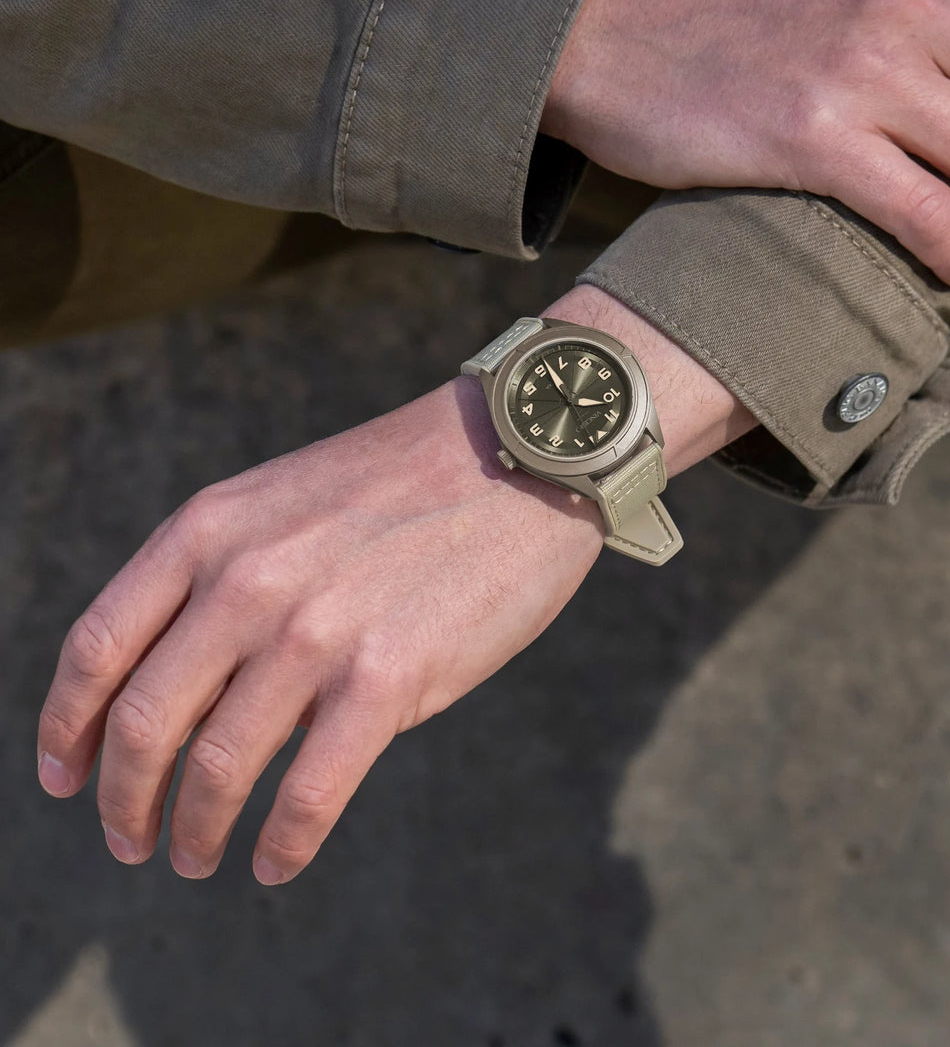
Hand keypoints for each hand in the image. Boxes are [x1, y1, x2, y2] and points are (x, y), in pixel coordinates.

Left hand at [35, 286, 755, 882]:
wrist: (518, 452)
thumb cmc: (405, 481)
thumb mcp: (284, 498)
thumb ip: (225, 574)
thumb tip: (190, 683)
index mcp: (210, 529)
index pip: (98, 647)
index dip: (67, 728)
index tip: (65, 776)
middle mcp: (247, 580)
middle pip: (145, 723)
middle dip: (124, 800)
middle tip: (132, 838)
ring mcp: (315, 631)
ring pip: (218, 768)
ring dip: (197, 830)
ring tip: (199, 855)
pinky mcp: (388, 677)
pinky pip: (308, 792)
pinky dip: (281, 843)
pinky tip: (276, 862)